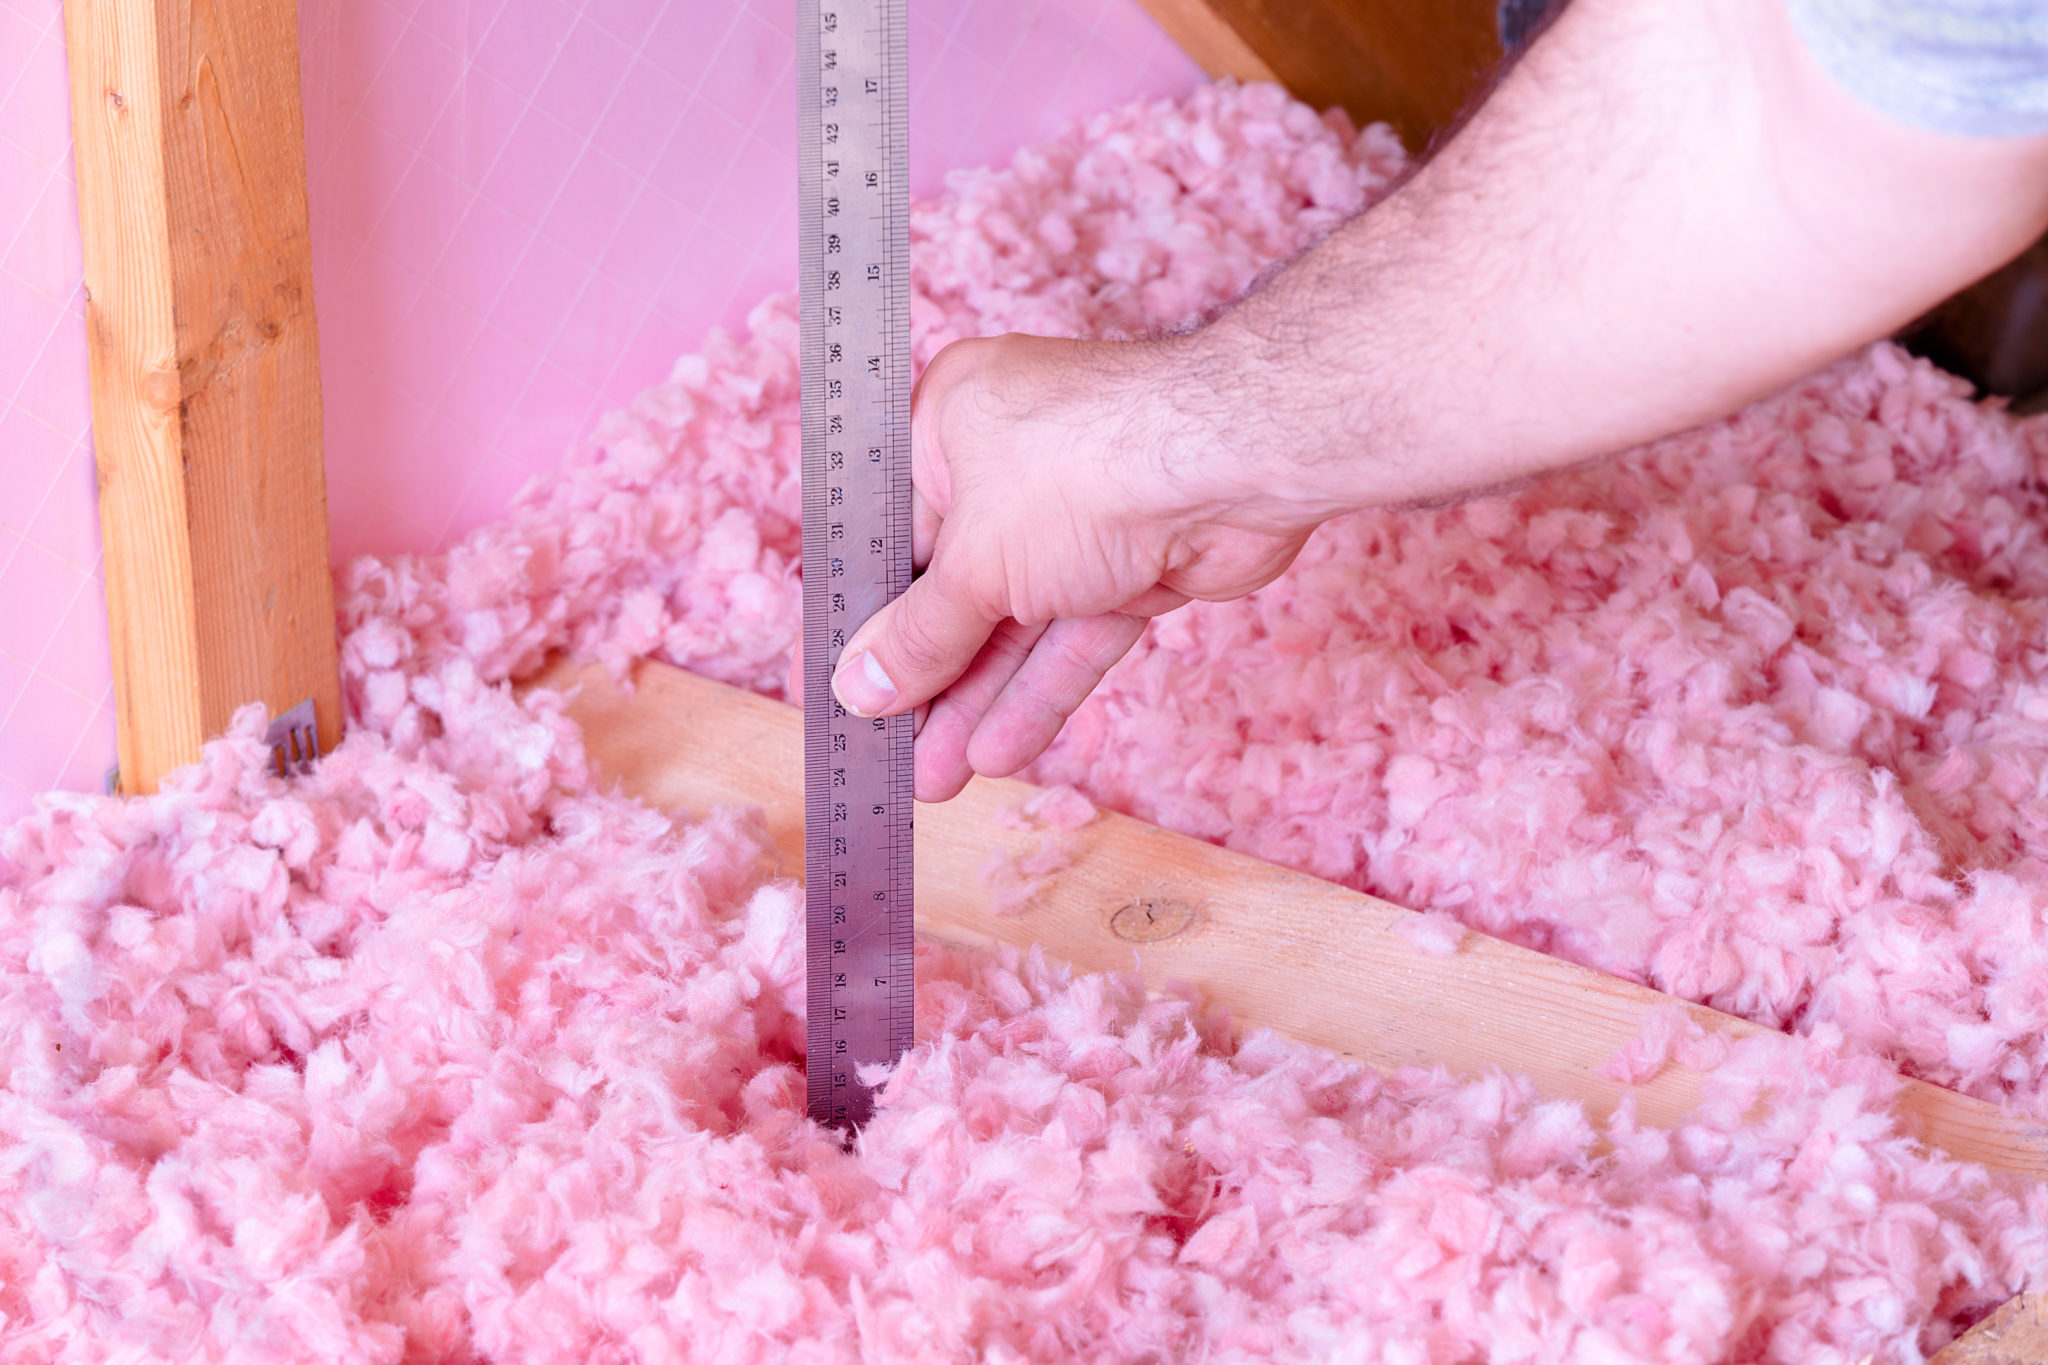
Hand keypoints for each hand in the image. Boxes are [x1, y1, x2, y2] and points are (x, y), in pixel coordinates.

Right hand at [828, 332, 1319, 801]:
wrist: (1231, 463)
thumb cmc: (1079, 470)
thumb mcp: (974, 565)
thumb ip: (917, 636)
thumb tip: (856, 689)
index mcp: (948, 424)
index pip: (890, 533)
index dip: (869, 616)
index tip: (846, 687)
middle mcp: (1008, 461)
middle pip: (954, 586)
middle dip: (926, 679)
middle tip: (888, 755)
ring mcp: (1075, 515)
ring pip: (1014, 622)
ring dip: (976, 702)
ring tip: (932, 780)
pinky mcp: (1131, 563)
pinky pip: (1071, 635)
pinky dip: (1039, 690)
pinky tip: (997, 753)